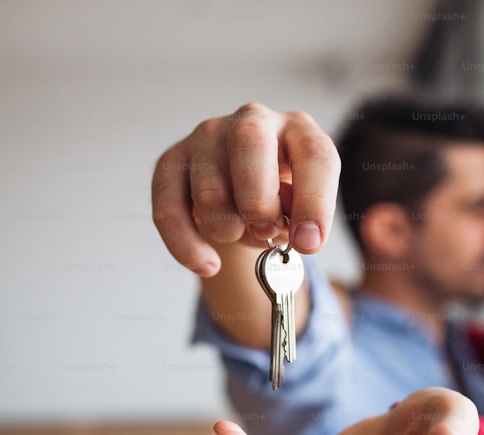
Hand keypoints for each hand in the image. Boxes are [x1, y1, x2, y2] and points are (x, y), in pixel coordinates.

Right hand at [151, 103, 340, 276]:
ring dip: (227, 229)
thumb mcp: (296, 210)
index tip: (307, 244)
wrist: (238, 197)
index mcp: (297, 130)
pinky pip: (169, 210)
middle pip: (250, 143)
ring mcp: (207, 137)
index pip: (314, 154)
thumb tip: (281, 232)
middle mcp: (252, 121)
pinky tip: (207, 264)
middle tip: (263, 231)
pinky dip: (188, 245)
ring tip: (237, 231)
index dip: (314, 202)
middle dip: (259, 201)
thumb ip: (295, 220)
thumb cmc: (276, 201)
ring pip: (210, 190)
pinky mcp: (172, 161)